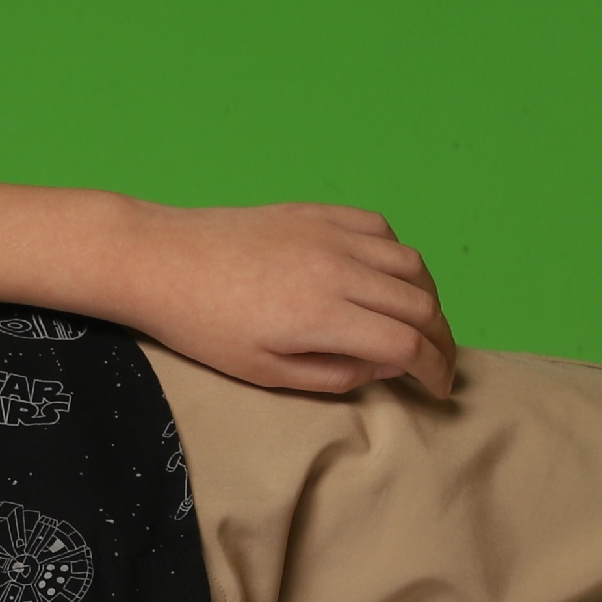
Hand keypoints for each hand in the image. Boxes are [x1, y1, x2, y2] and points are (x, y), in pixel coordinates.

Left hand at [120, 201, 457, 396]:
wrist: (160, 260)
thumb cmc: (202, 327)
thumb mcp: (264, 373)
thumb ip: (333, 375)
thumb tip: (384, 366)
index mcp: (324, 316)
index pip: (408, 343)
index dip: (435, 370)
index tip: (439, 389)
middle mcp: (339, 269)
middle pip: (421, 303)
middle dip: (441, 339)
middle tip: (438, 363)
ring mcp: (331, 234)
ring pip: (410, 263)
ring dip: (427, 296)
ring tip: (418, 323)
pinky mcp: (317, 212)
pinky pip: (380, 229)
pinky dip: (397, 256)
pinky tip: (385, 276)